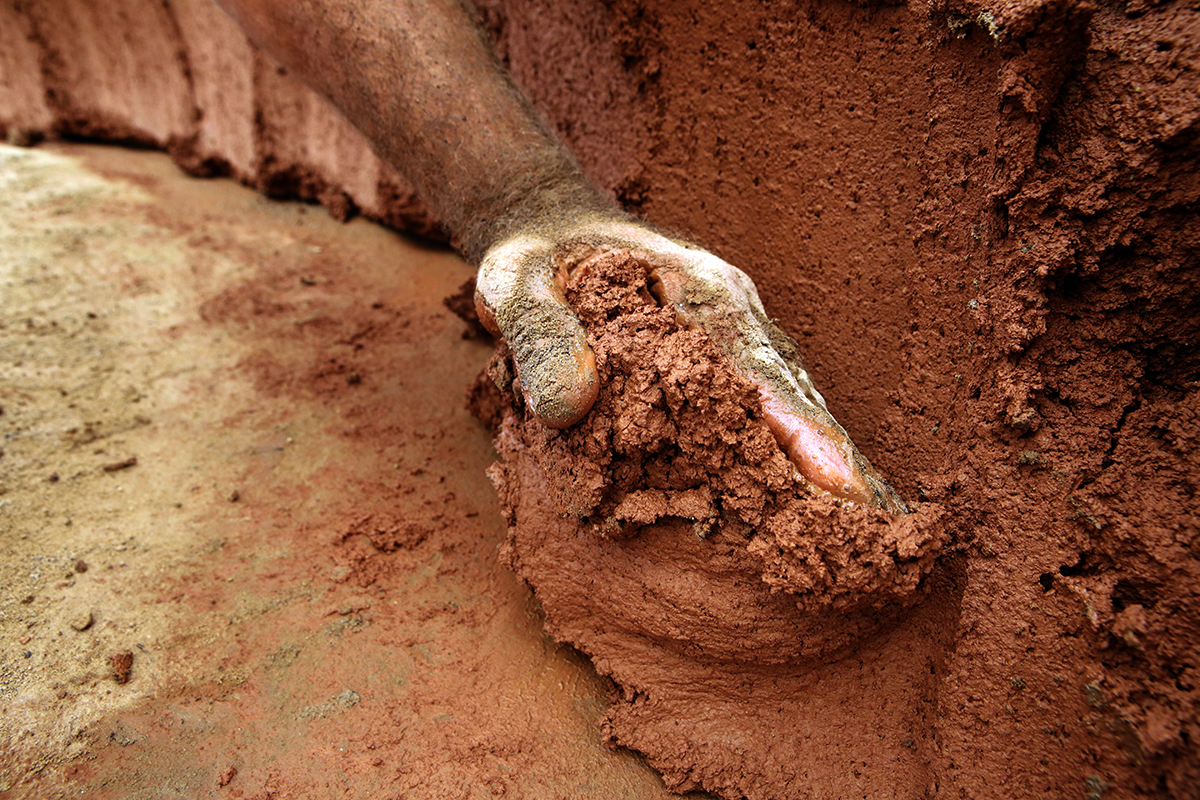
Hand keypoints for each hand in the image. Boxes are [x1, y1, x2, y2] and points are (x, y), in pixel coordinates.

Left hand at [474, 220, 906, 513]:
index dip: (798, 429)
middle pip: (794, 395)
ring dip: (818, 466)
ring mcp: (735, 340)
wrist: (553, 233)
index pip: (756, 369)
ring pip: (789, 407)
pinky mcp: (721, 367)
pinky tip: (804, 506)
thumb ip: (540, 336)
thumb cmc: (538, 259)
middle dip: (833, 461)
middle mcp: (732, 316)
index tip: (838, 484)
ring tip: (862, 535)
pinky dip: (786, 457)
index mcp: (696, 291)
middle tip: (877, 533)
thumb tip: (570, 405)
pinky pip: (762, 413)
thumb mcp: (518, 282)